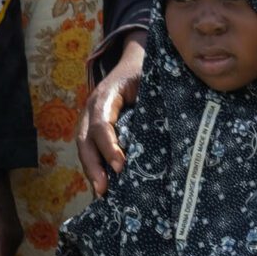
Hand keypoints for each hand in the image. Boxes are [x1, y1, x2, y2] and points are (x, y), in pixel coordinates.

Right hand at [78, 35, 147, 194]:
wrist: (134, 61)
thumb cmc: (146, 72)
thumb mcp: (150, 81)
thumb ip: (154, 102)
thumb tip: (172, 129)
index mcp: (106, 96)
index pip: (101, 124)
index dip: (109, 146)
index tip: (120, 166)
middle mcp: (93, 109)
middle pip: (86, 140)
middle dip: (93, 166)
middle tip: (104, 189)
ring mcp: (90, 119)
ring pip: (84, 147)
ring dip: (92, 171)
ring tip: (101, 194)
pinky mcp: (95, 129)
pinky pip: (91, 149)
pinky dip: (96, 168)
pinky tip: (103, 187)